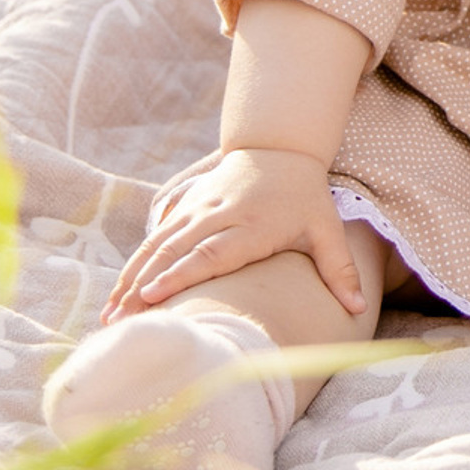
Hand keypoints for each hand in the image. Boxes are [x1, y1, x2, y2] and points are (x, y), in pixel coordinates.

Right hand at [104, 147, 367, 321]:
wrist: (280, 147)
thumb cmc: (304, 196)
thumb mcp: (326, 227)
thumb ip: (340, 268)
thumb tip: (359, 309)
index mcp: (251, 225)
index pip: (211, 252)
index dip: (180, 273)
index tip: (152, 295)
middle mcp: (218, 216)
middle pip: (175, 253)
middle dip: (144, 286)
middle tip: (119, 322)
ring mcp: (197, 211)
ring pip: (157, 246)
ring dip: (131, 281)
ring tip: (109, 317)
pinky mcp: (185, 208)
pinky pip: (154, 239)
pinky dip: (133, 266)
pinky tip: (116, 296)